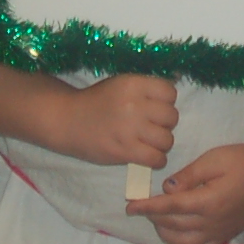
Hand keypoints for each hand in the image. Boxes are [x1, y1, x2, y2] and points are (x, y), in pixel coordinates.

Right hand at [54, 74, 177, 168]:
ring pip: (167, 139)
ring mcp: (130, 129)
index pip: (170, 92)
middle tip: (151, 126)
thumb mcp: (121, 84)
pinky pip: (157, 158)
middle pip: (172, 117)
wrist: (68, 120)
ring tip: (149, 142)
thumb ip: (146, 88)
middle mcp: (135, 105)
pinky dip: (157, 160)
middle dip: (164, 123)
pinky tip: (148, 156)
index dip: (166, 101)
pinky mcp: (126, 151)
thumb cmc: (97, 101)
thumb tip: (174, 91)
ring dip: (161, 143)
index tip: (155, 107)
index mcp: (133, 84)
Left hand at [128, 140, 243, 243]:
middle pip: (173, 226)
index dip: (147, 207)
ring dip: (166, 233)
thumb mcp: (213, 159)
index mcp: (208, 202)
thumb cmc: (242, 160)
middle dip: (154, 218)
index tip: (129, 206)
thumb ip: (188, 175)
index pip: (169, 208)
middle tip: (144, 206)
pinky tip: (178, 233)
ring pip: (184, 243)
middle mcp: (212, 222)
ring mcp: (220, 232)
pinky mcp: (226, 235)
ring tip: (159, 218)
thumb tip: (167, 188)